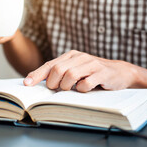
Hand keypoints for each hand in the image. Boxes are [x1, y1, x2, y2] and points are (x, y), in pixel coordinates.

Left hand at [23, 50, 139, 91]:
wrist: (120, 73)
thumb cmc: (93, 74)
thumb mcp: (76, 70)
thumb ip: (60, 74)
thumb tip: (40, 84)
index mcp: (71, 56)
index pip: (50, 65)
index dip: (37, 74)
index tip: (26, 84)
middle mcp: (80, 57)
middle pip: (58, 70)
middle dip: (53, 83)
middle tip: (56, 90)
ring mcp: (91, 64)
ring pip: (70, 75)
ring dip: (66, 87)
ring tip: (70, 90)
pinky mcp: (102, 73)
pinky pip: (86, 83)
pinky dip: (81, 90)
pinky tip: (84, 90)